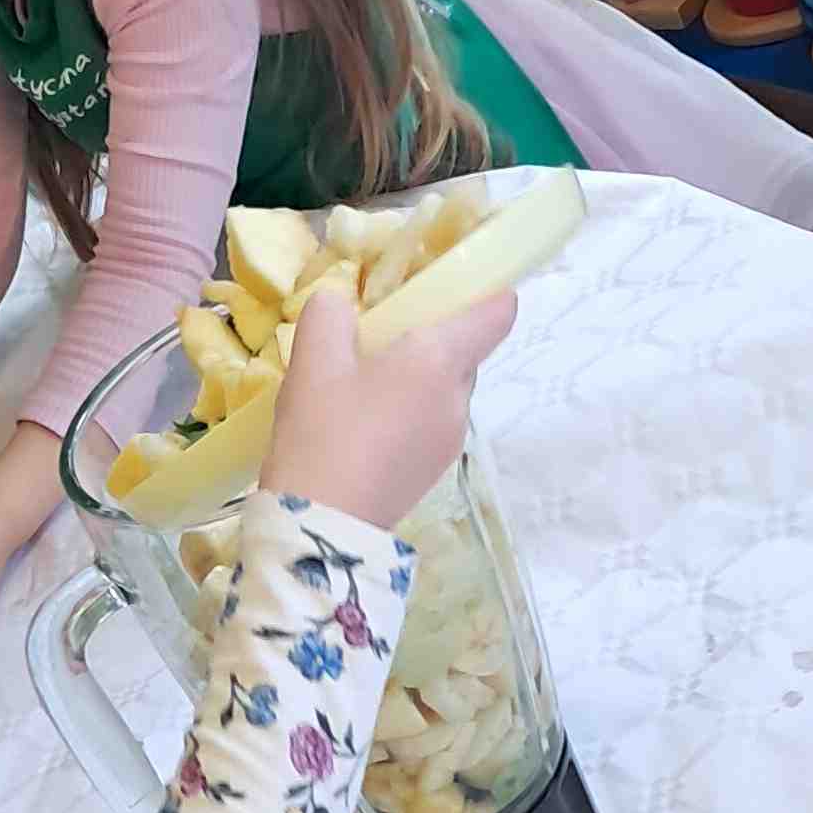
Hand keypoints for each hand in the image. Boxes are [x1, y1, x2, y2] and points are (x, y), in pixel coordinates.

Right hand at [263, 282, 514, 530]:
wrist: (322, 526)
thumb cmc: (323, 432)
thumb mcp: (313, 357)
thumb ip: (330, 313)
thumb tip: (340, 303)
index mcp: (441, 360)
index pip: (499, 310)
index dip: (485, 290)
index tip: (449, 286)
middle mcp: (459, 398)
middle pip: (464, 350)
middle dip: (429, 337)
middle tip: (375, 340)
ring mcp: (451, 438)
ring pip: (445, 389)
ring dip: (414, 379)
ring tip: (359, 389)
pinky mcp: (434, 470)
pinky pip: (431, 422)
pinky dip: (407, 413)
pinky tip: (361, 427)